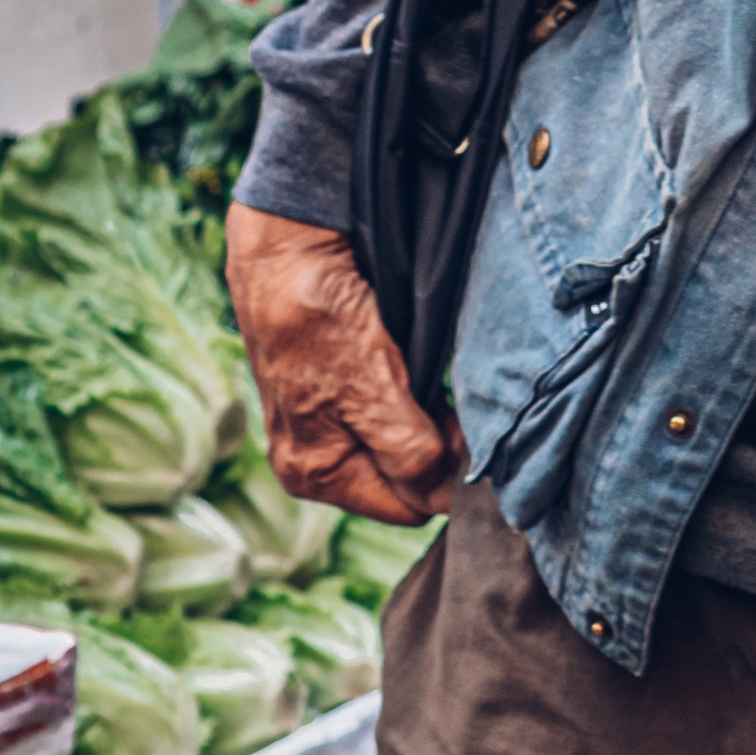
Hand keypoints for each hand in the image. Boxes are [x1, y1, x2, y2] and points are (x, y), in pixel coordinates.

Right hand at [226, 205, 462, 527]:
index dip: (446, 478)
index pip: (408, 508)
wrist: (286, 246)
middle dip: (437, 448)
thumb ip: (410, 454)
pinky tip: (416, 365)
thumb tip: (445, 498)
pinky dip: (414, 393)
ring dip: (429, 418)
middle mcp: (314, 459)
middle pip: (405, 478)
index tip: (468, 435)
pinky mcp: (337, 387)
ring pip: (405, 442)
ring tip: (432, 378)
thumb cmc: (316, 318)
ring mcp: (324, 424)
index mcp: (314, 474)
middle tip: (453, 402)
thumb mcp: (370, 394)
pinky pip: (393, 409)